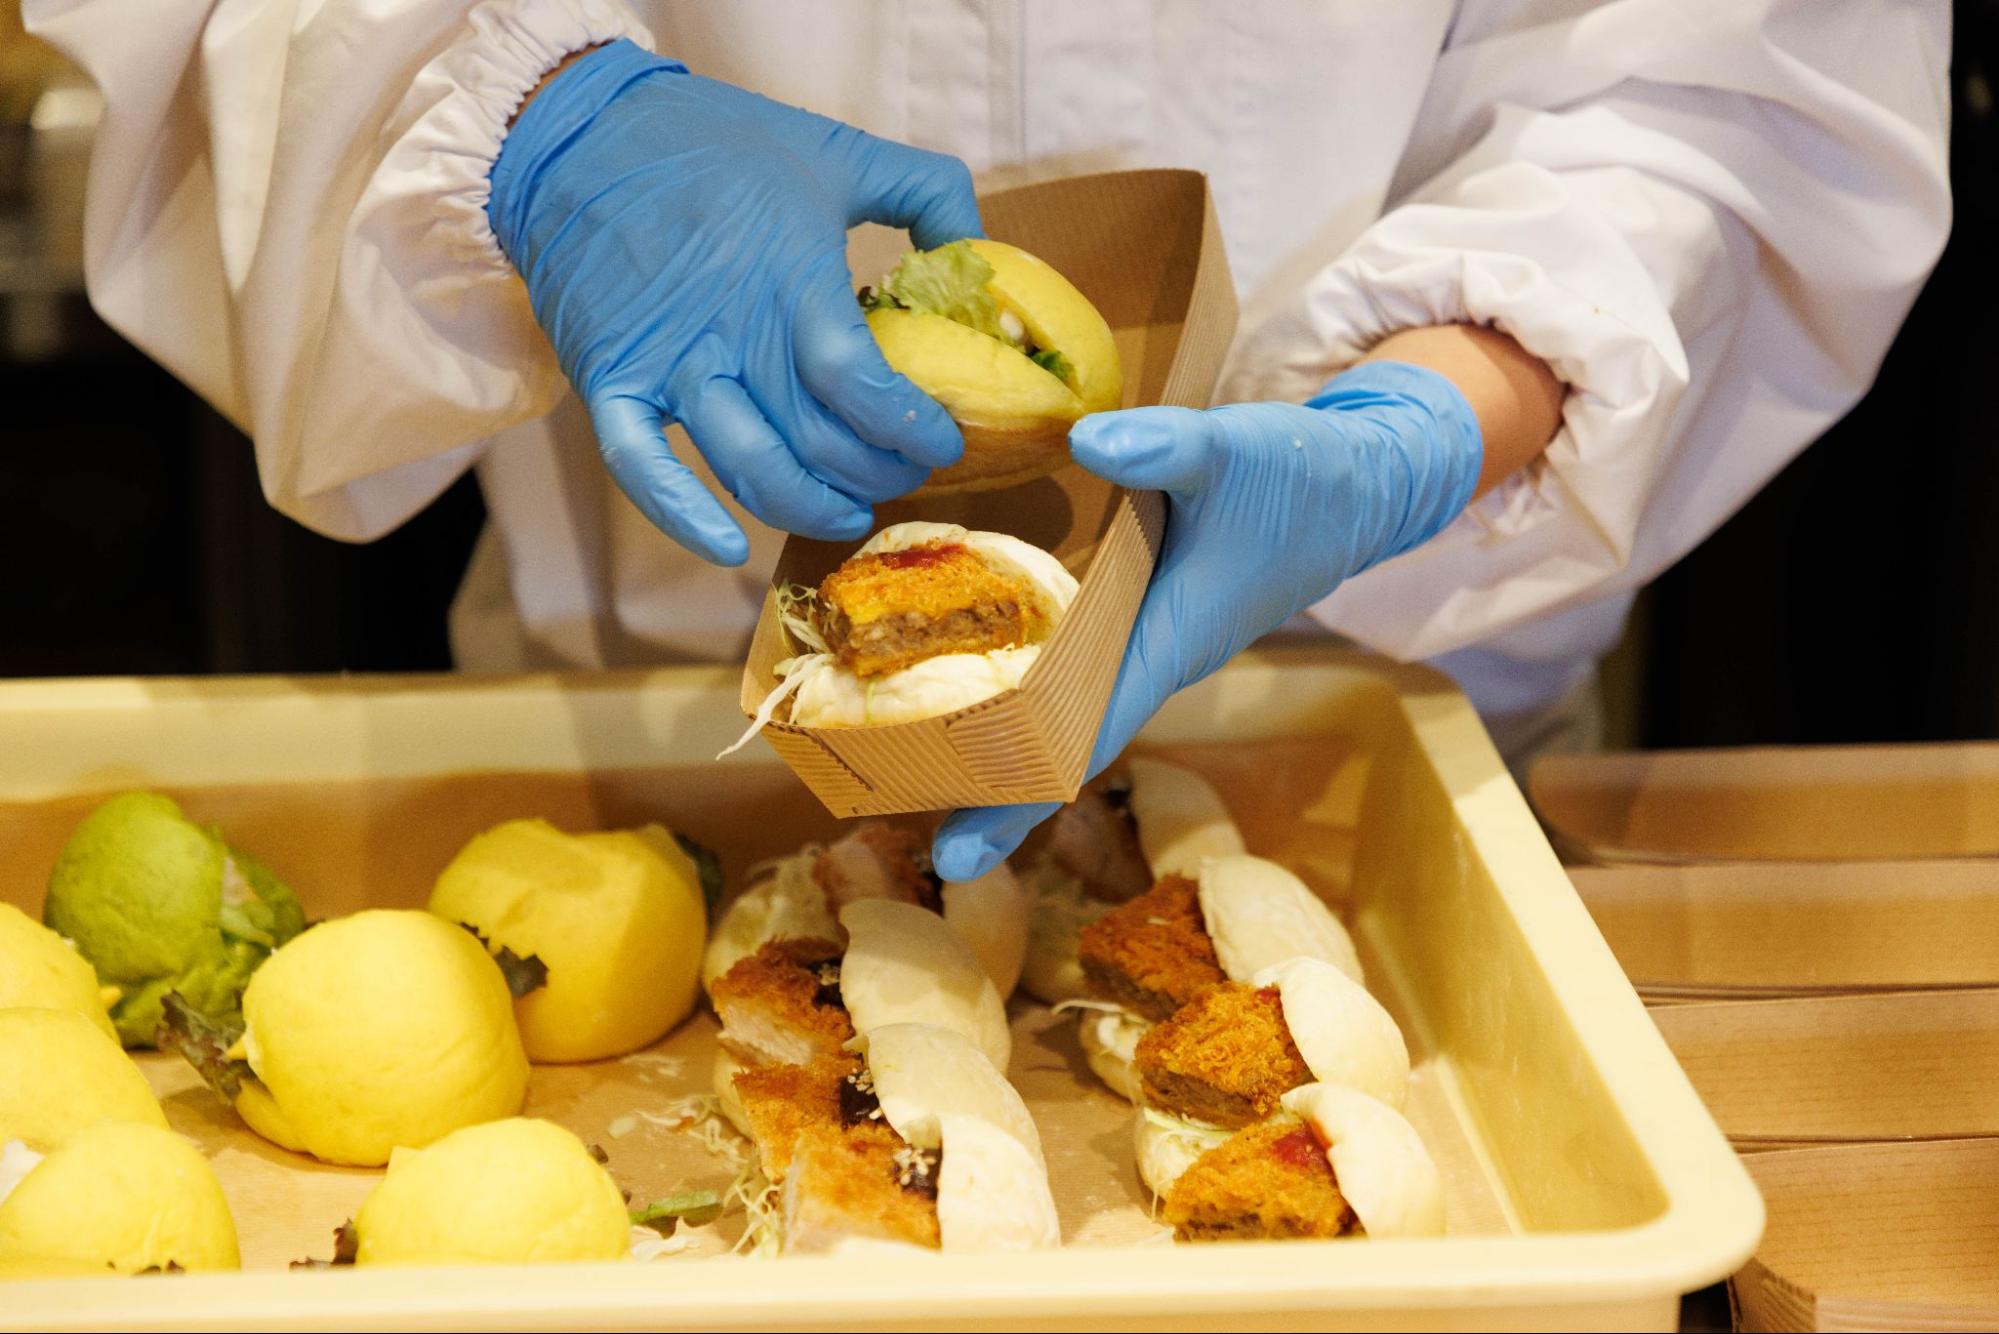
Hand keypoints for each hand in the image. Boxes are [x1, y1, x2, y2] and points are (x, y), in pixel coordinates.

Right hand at [488, 40, 979, 564]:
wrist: (580, 135)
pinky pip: (641, 470)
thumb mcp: (835, 150)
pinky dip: (682, 517)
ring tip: (848, 512)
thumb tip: (983, 250)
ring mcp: (665, 365)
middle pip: (815, 441)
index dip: (908, 427)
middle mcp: (728, 332)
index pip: (858, 385)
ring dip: (808, 507)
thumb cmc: (717, 143)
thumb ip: (925, 191)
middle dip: (876, 473)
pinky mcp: (609, 383)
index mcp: (788, 279)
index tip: (942, 439)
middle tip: (905, 473)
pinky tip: (728, 548)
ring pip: (747, 467)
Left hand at [930, 361, 1483, 879]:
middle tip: (903, 822)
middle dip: (989, 786)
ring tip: (915, 767)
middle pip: (1059, 744)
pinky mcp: (1147, 618)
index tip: (957, 854)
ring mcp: (1150, 643)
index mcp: (1169, 642)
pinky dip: (1024, 686)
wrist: (1360, 484)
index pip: (1081, 738)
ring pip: (1065, 710)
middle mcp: (1154, 658)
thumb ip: (1163, 447)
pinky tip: (971, 684)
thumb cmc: (1301, 476)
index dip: (1016, 796)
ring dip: (999, 740)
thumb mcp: (1232, 449)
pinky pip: (1077, 672)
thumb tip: (1086, 440)